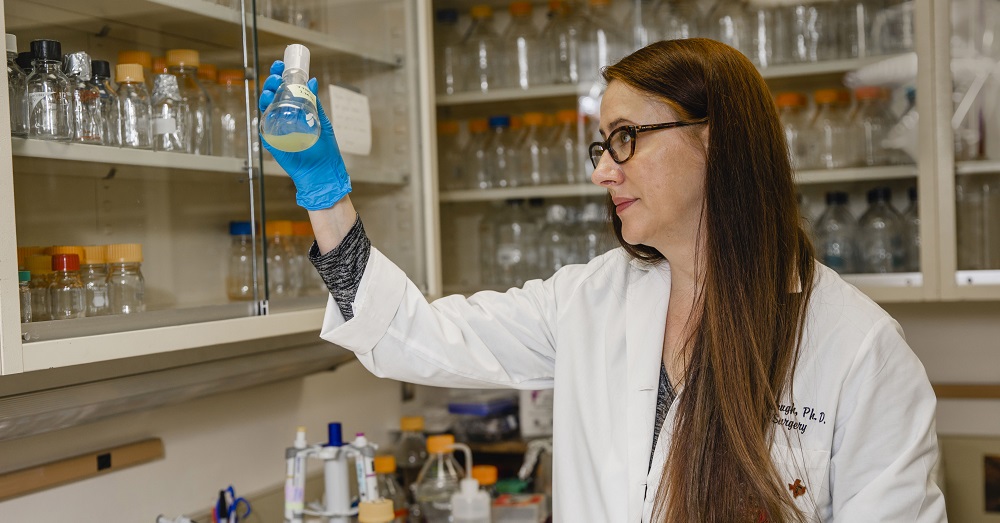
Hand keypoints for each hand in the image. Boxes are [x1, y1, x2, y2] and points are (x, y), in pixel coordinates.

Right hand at [259, 60, 350, 209]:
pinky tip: (268, 102)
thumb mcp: (322, 121)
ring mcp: (277, 128)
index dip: (282, 76)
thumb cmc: (325, 150)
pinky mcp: (271, 140)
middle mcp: (285, 117)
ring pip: (266, 105)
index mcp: (297, 111)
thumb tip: (313, 81)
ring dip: (266, 93)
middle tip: (277, 75)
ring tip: (272, 87)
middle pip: (273, 94)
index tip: (282, 65)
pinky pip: (263, 123)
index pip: (286, 89)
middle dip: (272, 81)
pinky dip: (263, 111)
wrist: (322, 172)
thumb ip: (316, 103)